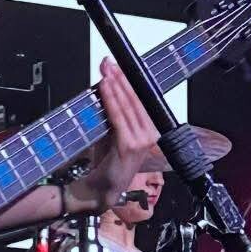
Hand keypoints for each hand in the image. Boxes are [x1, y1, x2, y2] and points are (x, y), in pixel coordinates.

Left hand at [65, 58, 158, 214]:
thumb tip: (106, 88)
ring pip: (127, 106)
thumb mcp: (111, 133)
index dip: (128, 80)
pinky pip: (118, 117)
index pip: (139, 99)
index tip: (117, 65)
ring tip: (106, 70)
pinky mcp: (130, 146)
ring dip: (115, 86)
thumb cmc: (106, 163)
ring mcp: (142, 140)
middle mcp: (149, 134)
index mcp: (148, 130)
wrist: (101, 189)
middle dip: (120, 78)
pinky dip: (111, 100)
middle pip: (135, 99)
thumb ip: (113, 114)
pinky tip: (105, 89)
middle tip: (109, 62)